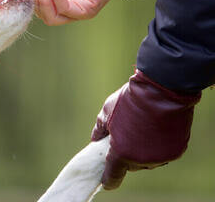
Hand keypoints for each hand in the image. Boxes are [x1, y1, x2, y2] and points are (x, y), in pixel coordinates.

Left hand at [91, 70, 200, 189]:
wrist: (162, 90)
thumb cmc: (130, 101)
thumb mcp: (107, 111)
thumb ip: (99, 129)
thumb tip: (94, 138)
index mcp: (121, 153)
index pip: (113, 176)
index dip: (108, 178)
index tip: (106, 181)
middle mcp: (142, 161)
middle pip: (131, 165)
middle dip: (126, 154)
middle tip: (124, 137)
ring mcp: (160, 158)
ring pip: (148, 160)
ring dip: (143, 150)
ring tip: (140, 130)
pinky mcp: (176, 152)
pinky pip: (162, 153)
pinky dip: (158, 146)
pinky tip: (155, 130)